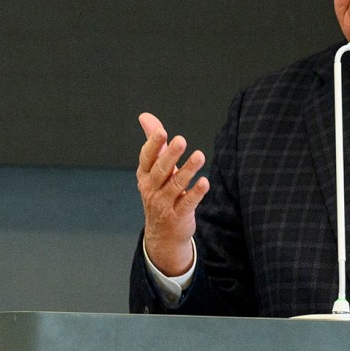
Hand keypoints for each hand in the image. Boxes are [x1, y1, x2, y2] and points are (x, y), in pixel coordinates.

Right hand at [136, 112, 209, 275]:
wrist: (162, 234)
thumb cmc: (159, 193)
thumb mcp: (154, 169)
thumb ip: (153, 142)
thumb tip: (145, 116)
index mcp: (145, 175)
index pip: (147, 158)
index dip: (153, 145)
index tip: (162, 131)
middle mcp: (151, 189)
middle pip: (161, 170)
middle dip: (170, 155)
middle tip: (181, 140)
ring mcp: (164, 204)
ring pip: (175, 185)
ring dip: (188, 170)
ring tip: (199, 156)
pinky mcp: (178, 216)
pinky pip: (187, 203)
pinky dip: (196, 192)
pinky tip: (205, 182)